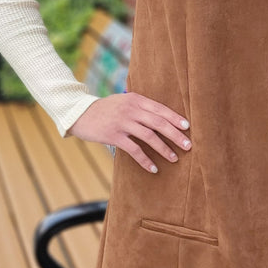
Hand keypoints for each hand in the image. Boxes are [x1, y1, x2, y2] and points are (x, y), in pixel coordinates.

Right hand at [67, 94, 190, 173]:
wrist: (79, 113)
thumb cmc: (105, 109)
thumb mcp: (123, 101)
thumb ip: (140, 106)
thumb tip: (161, 116)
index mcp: (136, 99)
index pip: (160, 109)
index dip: (175, 118)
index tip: (187, 127)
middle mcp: (131, 109)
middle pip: (158, 122)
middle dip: (175, 134)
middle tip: (188, 145)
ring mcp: (122, 122)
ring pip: (149, 136)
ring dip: (164, 148)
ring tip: (174, 158)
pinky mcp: (114, 135)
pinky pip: (134, 149)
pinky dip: (145, 160)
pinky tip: (153, 168)